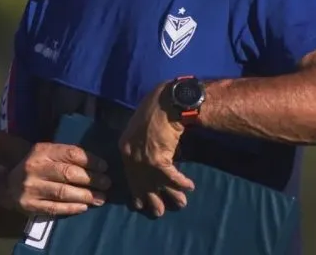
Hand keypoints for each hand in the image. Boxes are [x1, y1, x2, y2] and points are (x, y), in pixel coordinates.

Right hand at [5, 142, 110, 215]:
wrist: (5, 186)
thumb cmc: (33, 167)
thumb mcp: (45, 154)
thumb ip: (64, 155)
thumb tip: (95, 162)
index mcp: (41, 151)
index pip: (70, 153)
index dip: (91, 160)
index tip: (104, 167)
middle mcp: (35, 167)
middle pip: (68, 173)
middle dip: (91, 179)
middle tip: (106, 183)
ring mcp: (32, 187)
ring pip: (63, 192)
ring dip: (85, 196)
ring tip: (100, 198)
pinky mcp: (30, 205)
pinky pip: (55, 207)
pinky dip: (72, 208)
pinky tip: (84, 207)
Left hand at [118, 82, 194, 216]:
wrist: (165, 102)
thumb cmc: (156, 109)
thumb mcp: (142, 128)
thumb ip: (144, 144)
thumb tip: (156, 158)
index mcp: (125, 146)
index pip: (130, 174)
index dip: (137, 189)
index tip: (140, 202)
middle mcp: (131, 155)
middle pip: (141, 183)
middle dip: (151, 199)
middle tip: (158, 212)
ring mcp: (143, 158)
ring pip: (158, 184)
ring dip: (171, 195)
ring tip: (180, 204)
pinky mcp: (157, 159)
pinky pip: (172, 177)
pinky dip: (181, 183)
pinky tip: (190, 187)